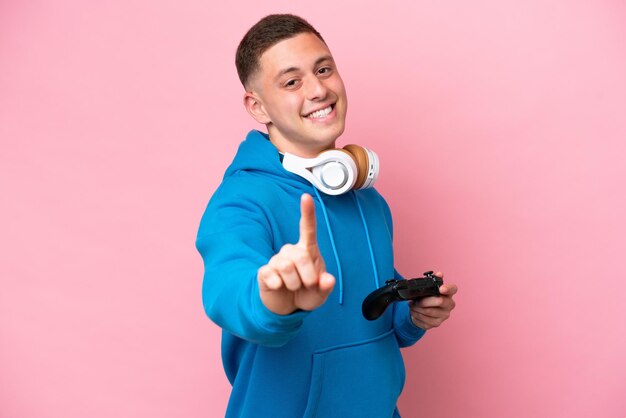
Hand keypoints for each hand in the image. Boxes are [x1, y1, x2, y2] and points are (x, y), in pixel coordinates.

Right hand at [257, 194, 335, 314]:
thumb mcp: (320, 294)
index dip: (307, 213)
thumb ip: (326, 287)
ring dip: (294, 283)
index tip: (306, 196)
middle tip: (308, 285)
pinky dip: (279, 286)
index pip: (308, 229)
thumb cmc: (306, 294)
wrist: (286, 307)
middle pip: (300, 256)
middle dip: (308, 277)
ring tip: (294, 287)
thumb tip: (328, 280)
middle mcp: (291, 252)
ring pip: (286, 267)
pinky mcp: (264, 271)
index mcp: (307, 251)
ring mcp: (276, 260)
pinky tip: (279, 287)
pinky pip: (272, 276)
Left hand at [409, 272, 456, 329]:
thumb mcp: (428, 287)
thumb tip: (439, 273)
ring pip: (429, 312)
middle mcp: (449, 305)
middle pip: (439, 301)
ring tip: (412, 305)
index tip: (441, 289)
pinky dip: (416, 315)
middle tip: (415, 300)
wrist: (422, 311)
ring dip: (417, 308)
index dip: (448, 288)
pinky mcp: (436, 323)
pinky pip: (425, 320)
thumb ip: (432, 279)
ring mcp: (444, 315)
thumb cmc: (427, 297)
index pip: (453, 289)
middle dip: (424, 300)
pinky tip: (414, 312)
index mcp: (448, 293)